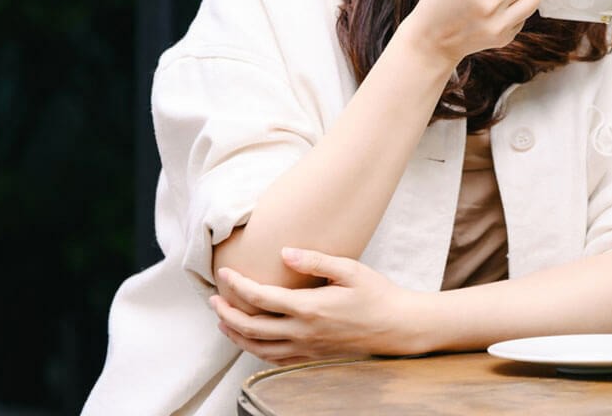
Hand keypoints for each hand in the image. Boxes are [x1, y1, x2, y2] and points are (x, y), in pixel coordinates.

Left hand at [211, 248, 432, 364]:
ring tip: (223, 322)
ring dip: (236, 336)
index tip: (225, 274)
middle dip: (226, 314)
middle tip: (213, 300)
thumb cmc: (377, 294)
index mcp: (310, 308)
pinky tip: (252, 341)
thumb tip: (285, 253)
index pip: (261, 299)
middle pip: (251, 328)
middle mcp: (304, 332)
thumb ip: (315, 260)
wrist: (398, 327)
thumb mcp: (350, 270)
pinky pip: (276, 359)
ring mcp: (308, 348)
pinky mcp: (314, 356)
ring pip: (260, 348)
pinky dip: (257, 351)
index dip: (237, 286)